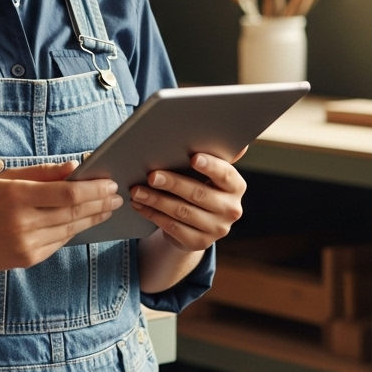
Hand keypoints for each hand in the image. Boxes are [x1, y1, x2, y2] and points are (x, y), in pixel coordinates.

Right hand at [0, 160, 122, 270]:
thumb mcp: (8, 178)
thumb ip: (42, 172)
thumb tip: (74, 167)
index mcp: (18, 197)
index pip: (67, 194)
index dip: (93, 189)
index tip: (110, 183)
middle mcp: (24, 223)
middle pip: (74, 213)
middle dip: (99, 203)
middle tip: (117, 196)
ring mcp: (27, 245)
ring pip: (70, 230)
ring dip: (92, 218)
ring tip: (107, 208)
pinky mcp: (28, 259)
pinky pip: (59, 242)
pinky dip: (74, 230)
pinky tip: (84, 221)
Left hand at [130, 152, 245, 252]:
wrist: (196, 223)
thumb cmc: (197, 184)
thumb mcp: (204, 172)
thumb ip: (205, 155)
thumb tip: (196, 129)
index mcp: (235, 186)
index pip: (225, 174)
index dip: (210, 166)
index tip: (193, 157)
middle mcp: (231, 209)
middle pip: (198, 194)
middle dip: (172, 183)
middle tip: (151, 175)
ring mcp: (217, 229)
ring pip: (182, 212)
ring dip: (156, 200)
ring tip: (136, 190)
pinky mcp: (199, 242)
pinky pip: (173, 228)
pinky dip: (152, 214)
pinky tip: (139, 205)